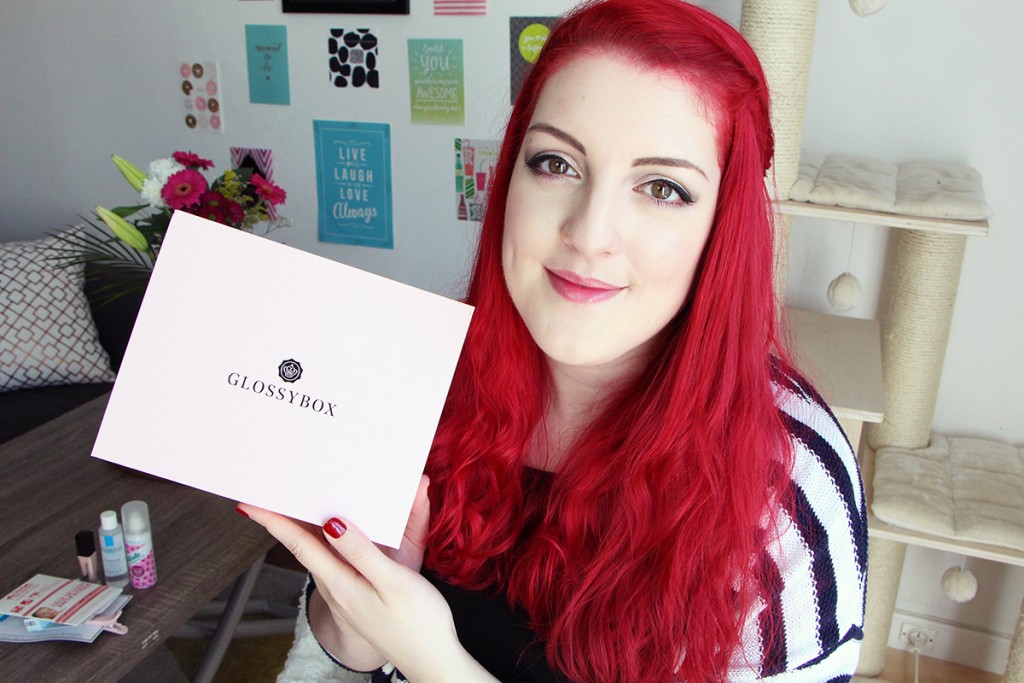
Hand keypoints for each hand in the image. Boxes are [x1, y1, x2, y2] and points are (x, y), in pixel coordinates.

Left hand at [238, 478, 496, 681]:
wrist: (433, 662)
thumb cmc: (417, 624)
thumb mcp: (394, 582)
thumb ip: (362, 552)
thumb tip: (332, 523)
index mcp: (342, 583)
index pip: (299, 545)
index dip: (274, 522)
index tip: (250, 504)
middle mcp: (339, 588)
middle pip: (304, 546)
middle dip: (285, 519)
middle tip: (273, 493)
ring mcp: (349, 594)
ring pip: (320, 553)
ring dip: (307, 529)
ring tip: (299, 504)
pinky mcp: (362, 596)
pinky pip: (338, 561)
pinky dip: (332, 541)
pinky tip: (342, 531)